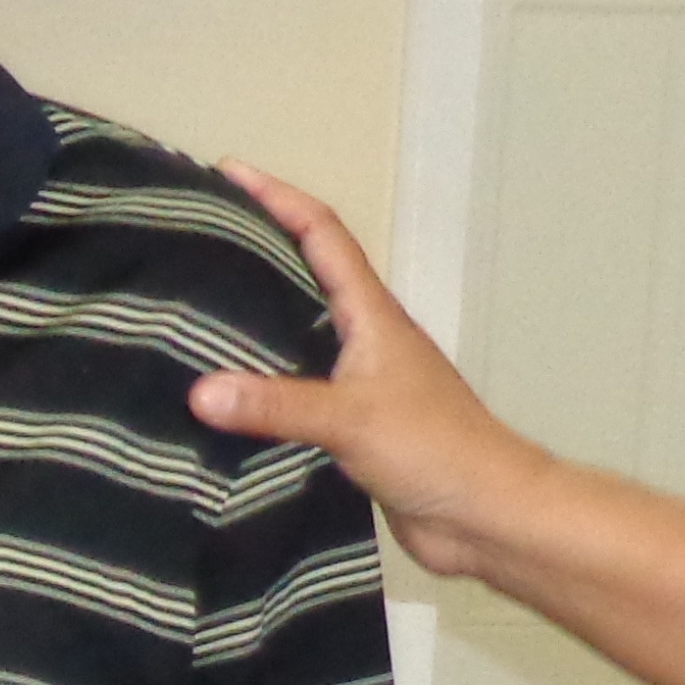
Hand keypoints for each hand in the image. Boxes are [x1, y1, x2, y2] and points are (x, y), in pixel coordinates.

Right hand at [182, 164, 552, 583]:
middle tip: (204, 233)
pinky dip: (264, 380)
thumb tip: (202, 391)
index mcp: (373, 315)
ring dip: (259, 312)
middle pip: (308, 273)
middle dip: (260, 245)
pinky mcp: (354, 426)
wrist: (483, 512)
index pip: (322, 234)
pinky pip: (299, 388)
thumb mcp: (350, 419)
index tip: (232, 173)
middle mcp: (367, 339)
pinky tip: (230, 395)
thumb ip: (277, 405)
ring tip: (202, 306)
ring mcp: (362, 382)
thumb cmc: (436, 450)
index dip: (278, 197)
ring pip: (302, 331)